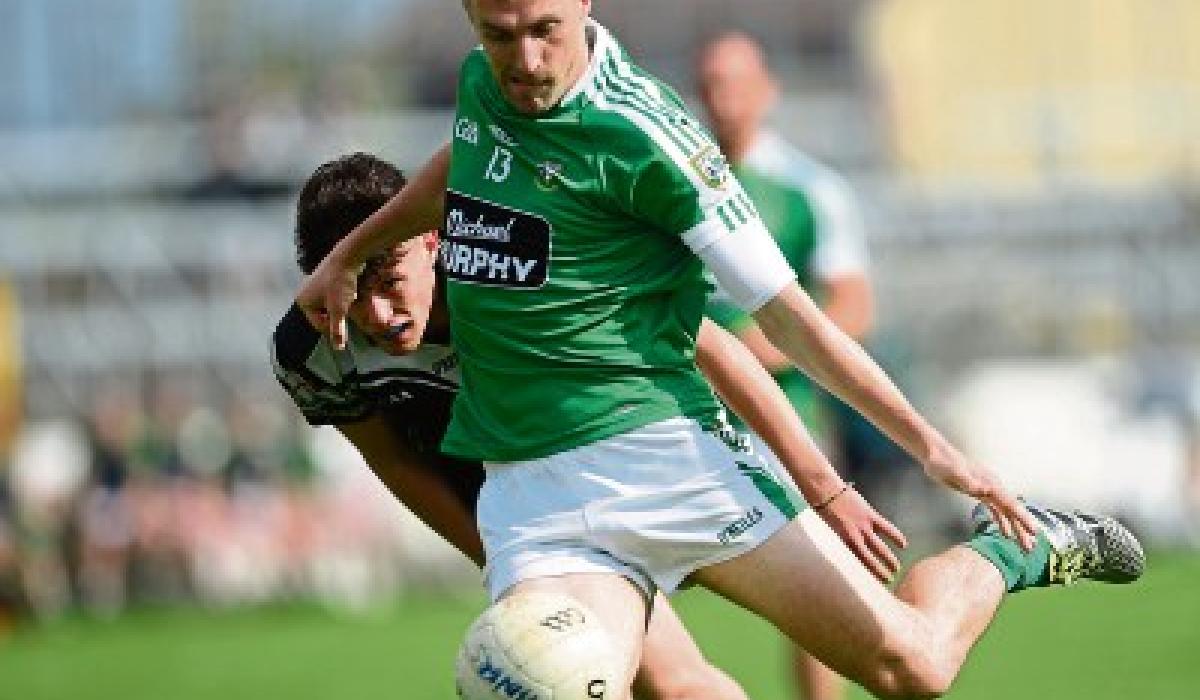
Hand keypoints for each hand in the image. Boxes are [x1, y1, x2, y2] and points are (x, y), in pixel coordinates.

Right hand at [297, 253, 362, 349]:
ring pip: (329, 306)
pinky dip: (341, 297)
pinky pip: (332, 296)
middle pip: (323, 315)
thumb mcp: (339, 309)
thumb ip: (337, 330)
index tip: (346, 321)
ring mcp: (313, 285)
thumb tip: (338, 348)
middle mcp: (305, 294)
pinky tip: (349, 291)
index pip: (318, 325)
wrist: (347, 256)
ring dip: (340, 306)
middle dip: (337, 315)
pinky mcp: (324, 279)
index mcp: (303, 302)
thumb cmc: (340, 283)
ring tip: (348, 298)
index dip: (334, 326)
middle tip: (348, 307)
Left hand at [817, 486, 906, 584]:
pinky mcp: (869, 515)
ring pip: (880, 548)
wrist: (823, 489)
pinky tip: (903, 544)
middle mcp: (852, 538)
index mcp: (839, 544)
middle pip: (870, 561)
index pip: (854, 565)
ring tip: (896, 568)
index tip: (868, 586)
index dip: (863, 576)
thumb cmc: (818, 510)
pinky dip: (896, 536)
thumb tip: (835, 555)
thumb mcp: (821, 531)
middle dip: (880, 572)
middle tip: (888, 581)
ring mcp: (863, 527)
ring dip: (890, 559)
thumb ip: (831, 543)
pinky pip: (887, 528)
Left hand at [922, 445, 1041, 550]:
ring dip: (1016, 529)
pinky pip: (996, 511)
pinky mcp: (980, 493)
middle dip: (1022, 529)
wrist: (935, 454)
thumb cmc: (943, 462)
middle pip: (1012, 511)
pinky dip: (1002, 522)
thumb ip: (968, 481)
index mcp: (990, 483)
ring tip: (1024, 546)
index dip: (1022, 519)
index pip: (1010, 504)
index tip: (1033, 532)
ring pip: (1006, 513)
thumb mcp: (953, 471)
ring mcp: (987, 490)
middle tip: (1030, 548)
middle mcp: (993, 487)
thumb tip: (984, 490)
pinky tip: (1006, 534)